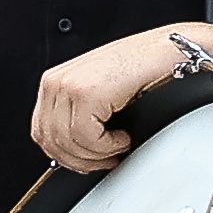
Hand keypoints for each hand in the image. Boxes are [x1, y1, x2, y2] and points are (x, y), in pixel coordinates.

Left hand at [32, 26, 212, 174]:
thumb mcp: (99, 94)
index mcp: (55, 82)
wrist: (170, 52)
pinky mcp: (86, 92)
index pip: (42, 133)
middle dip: (82, 160)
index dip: (66, 156)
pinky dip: (108, 146)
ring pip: (68, 143)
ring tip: (118, 144)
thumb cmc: (143, 71)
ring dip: (98, 154)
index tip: (89, 160)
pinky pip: (86, 138)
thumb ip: (76, 116)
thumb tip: (70, 151)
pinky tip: (123, 136)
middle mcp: (56, 81)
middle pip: (51, 142)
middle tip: (107, 158)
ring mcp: (68, 85)